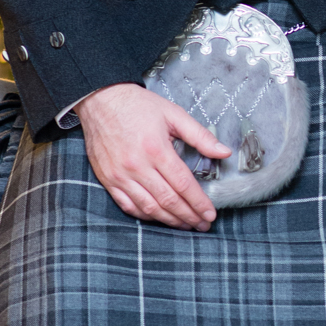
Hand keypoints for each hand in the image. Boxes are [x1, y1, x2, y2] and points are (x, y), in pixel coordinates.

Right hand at [74, 84, 229, 229]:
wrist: (101, 100)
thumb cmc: (138, 106)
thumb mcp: (174, 114)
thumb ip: (200, 135)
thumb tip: (224, 152)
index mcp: (156, 149)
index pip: (183, 184)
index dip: (199, 202)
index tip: (210, 214)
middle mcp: (137, 165)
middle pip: (168, 200)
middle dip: (189, 216)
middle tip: (203, 225)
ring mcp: (120, 175)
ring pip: (149, 207)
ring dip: (170, 221)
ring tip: (185, 225)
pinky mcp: (107, 179)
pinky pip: (128, 205)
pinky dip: (145, 215)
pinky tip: (159, 218)